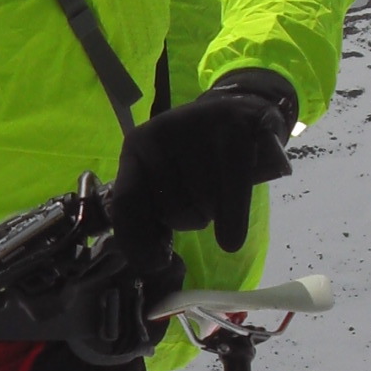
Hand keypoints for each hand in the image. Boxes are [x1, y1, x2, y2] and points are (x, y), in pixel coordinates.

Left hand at [108, 71, 297, 263]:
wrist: (244, 108)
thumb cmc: (200, 154)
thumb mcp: (164, 176)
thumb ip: (150, 212)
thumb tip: (149, 261)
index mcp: (137, 147)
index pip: (126, 203)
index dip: (138, 240)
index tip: (154, 263)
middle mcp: (162, 133)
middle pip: (171, 211)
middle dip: (189, 217)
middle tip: (204, 194)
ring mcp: (200, 128)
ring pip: (203, 205)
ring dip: (216, 212)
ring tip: (224, 183)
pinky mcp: (239, 129)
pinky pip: (234, 186)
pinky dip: (234, 216)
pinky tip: (231, 239)